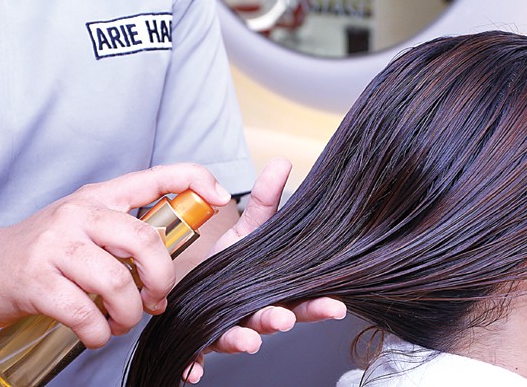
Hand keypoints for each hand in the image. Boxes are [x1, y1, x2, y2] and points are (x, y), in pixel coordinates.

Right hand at [0, 163, 230, 348]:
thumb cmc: (47, 249)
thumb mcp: (87, 224)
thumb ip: (124, 235)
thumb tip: (165, 268)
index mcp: (100, 197)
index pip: (155, 177)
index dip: (195, 180)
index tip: (222, 198)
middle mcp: (79, 214)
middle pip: (145, 241)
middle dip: (163, 279)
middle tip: (157, 299)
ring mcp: (56, 245)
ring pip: (118, 283)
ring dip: (129, 314)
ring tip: (122, 321)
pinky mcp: (36, 280)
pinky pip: (85, 313)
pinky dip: (99, 332)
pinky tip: (97, 333)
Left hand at [182, 157, 347, 382]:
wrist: (201, 281)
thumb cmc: (233, 260)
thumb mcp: (250, 228)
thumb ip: (266, 199)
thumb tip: (282, 162)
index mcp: (277, 288)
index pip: (304, 298)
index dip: (319, 304)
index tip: (335, 306)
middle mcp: (257, 311)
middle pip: (275, 319)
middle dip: (282, 320)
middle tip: (285, 319)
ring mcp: (231, 326)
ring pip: (240, 336)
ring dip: (245, 340)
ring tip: (248, 341)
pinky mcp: (202, 336)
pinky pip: (199, 354)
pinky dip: (196, 363)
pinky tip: (191, 370)